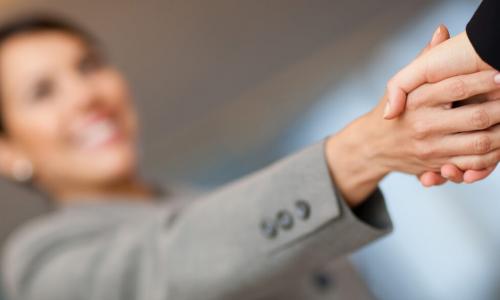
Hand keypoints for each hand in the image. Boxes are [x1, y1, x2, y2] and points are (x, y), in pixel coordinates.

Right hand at [326, 28, 499, 206]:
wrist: (373, 146)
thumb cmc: (395, 112)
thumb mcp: (402, 84)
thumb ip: (424, 60)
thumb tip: (441, 32)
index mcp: (417, 100)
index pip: (457, 87)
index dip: (484, 80)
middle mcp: (424, 125)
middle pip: (475, 117)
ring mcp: (432, 148)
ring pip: (480, 143)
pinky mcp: (437, 166)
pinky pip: (472, 164)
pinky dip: (491, 157)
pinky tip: (498, 144)